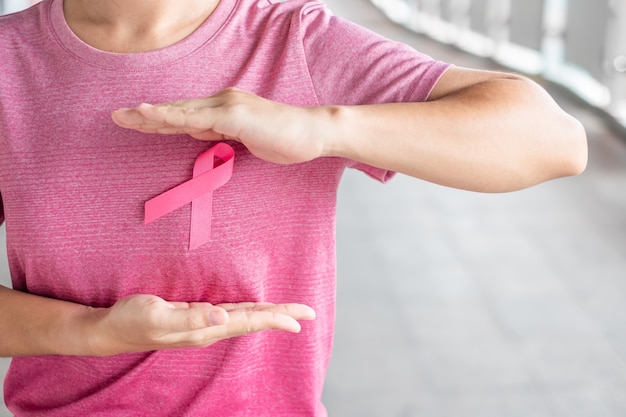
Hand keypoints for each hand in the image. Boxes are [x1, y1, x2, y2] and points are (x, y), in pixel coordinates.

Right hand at [89, 294, 315, 355]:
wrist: (111, 330)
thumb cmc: (131, 320)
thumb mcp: (158, 315)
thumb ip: (191, 317)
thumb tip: (223, 317)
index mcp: (205, 330)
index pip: (248, 323)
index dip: (275, 319)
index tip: (300, 319)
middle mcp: (209, 329)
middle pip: (253, 321)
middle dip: (281, 317)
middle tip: (308, 313)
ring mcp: (203, 325)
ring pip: (244, 318)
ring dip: (268, 315)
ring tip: (289, 312)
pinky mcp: (196, 317)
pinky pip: (231, 314)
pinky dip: (249, 312)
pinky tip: (255, 310)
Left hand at [111, 88, 333, 164]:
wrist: (313, 133)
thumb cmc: (284, 139)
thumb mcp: (244, 139)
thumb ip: (219, 133)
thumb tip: (193, 132)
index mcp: (223, 110)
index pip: (185, 115)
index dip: (159, 119)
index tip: (136, 122)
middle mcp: (221, 103)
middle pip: (176, 109)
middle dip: (145, 116)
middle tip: (117, 117)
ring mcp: (226, 106)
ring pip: (180, 111)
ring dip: (149, 115)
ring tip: (123, 117)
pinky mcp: (233, 115)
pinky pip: (194, 117)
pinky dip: (168, 116)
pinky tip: (148, 114)